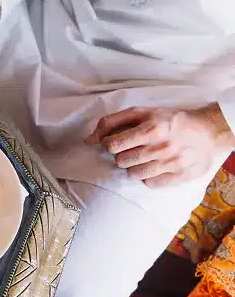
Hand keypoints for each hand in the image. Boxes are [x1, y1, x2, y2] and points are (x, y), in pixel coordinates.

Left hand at [86, 106, 234, 187]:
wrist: (207, 131)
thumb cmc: (168, 121)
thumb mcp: (141, 113)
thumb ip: (111, 123)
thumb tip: (88, 140)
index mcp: (151, 128)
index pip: (112, 145)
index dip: (110, 144)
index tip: (116, 143)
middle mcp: (161, 147)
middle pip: (121, 161)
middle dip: (123, 155)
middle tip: (134, 149)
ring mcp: (172, 164)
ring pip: (133, 175)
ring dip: (134, 167)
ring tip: (145, 158)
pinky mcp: (180, 176)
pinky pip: (150, 184)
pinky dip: (148, 177)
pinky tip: (156, 167)